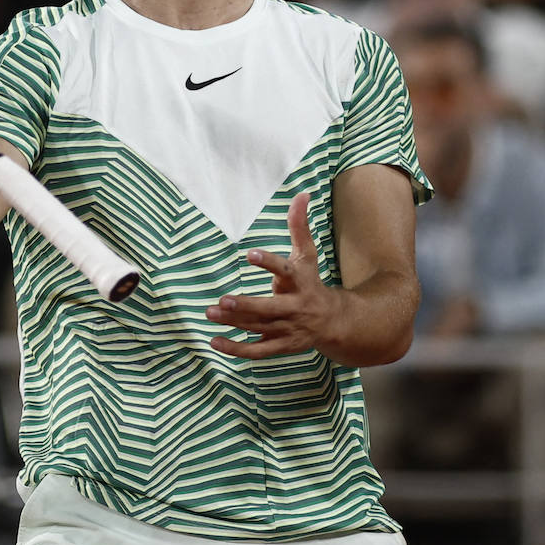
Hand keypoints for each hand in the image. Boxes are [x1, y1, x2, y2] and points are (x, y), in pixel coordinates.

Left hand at [206, 193, 340, 358]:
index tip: (250, 254)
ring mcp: (287, 329)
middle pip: (270, 309)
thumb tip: (301, 194)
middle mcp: (294, 307)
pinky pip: (257, 351)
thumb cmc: (311, 282)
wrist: (334, 322)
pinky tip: (215, 341)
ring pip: (259, 328)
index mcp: (300, 282)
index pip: (285, 270)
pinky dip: (236, 349)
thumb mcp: (307, 255)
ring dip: (234, 322)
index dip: (268, 263)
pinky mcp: (280, 346)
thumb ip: (299, 227)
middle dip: (246, 306)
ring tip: (210, 312)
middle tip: (222, 300)